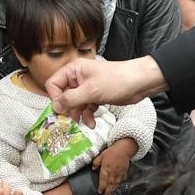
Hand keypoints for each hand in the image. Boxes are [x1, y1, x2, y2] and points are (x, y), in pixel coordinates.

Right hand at [46, 56, 167, 127]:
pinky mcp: (96, 96)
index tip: (61, 110)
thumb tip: (55, 107)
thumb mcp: (90, 91)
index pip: (54, 84)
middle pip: (63, 96)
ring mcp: (87, 88)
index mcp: (73, 70)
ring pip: (75, 104)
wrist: (140, 82)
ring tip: (83, 124)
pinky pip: (86, 107)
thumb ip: (71, 99)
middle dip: (68, 109)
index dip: (56, 98)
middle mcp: (78, 78)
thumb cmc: (116, 81)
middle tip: (71, 122)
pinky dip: (88, 116)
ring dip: (78, 115)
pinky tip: (92, 124)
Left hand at [93, 137, 136, 194]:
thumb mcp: (101, 154)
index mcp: (106, 167)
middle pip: (110, 184)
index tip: (100, 192)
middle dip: (107, 192)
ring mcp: (119, 173)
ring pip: (116, 184)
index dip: (102, 186)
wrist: (124, 149)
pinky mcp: (124, 172)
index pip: (103, 179)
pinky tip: (116, 187)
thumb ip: (96, 162)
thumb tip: (93, 168)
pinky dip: (119, 185)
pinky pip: (121, 180)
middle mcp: (113, 172)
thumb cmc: (112, 151)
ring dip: (112, 190)